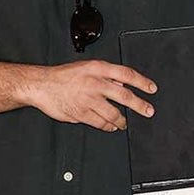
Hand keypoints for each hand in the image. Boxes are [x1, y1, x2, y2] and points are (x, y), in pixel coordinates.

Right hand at [24, 60, 155, 131]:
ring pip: (113, 113)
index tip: (152, 88)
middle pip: (124, 95)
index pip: (126, 74)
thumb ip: (106, 75)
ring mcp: (88, 99)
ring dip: (122, 120)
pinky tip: (111, 126)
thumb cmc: (63, 76)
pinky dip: (107, 126)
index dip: (141, 81)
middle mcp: (95, 83)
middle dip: (139, 105)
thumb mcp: (87, 67)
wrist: (41, 85)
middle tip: (148, 111)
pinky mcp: (81, 113)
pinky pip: (100, 123)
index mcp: (98, 69)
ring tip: (125, 123)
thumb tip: (123, 82)